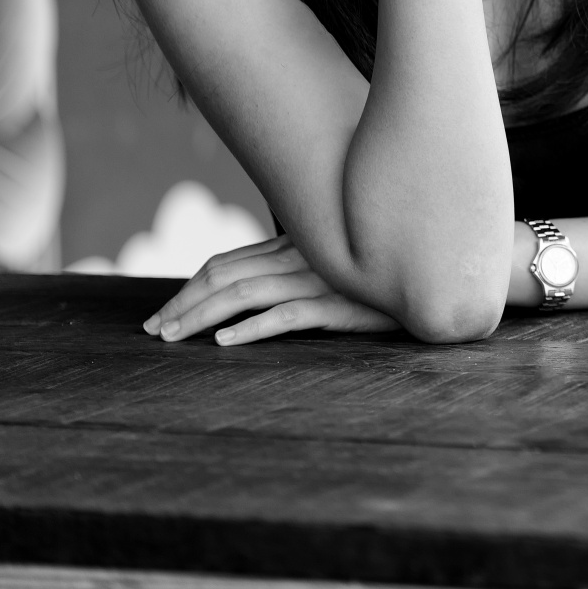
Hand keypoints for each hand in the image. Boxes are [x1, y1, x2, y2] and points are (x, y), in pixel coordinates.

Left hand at [143, 234, 399, 345]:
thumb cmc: (378, 278)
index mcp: (292, 246)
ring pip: (244, 292)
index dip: (188, 287)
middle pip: (223, 275)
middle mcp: (298, 256)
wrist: (434, 279)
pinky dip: (251, 328)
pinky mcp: (339, 303)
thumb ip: (296, 268)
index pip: (225, 263)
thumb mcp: (332, 266)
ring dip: (201, 316)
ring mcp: (318, 278)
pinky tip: (226, 343)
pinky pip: (286, 315)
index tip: (163, 313)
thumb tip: (252, 287)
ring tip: (174, 338)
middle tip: (153, 331)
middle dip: (181, 302)